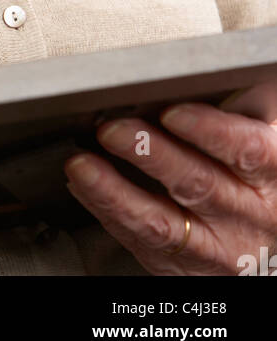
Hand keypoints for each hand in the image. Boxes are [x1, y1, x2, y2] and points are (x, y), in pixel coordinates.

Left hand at [63, 80, 276, 274]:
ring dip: (115, 190)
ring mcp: (216, 247)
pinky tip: (84, 186)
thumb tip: (185, 74)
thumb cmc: (251, 178)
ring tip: (82, 164)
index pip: (246, 150)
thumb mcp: (259, 147)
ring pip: (161, 222)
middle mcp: (248, 216)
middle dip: (149, 153)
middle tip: (112, 129)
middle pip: (197, 184)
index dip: (209, 130)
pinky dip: (107, 210)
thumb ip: (232, 116)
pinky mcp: (182, 267)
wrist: (259, 242)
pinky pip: (140, 241)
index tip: (172, 111)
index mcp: (271, 174)